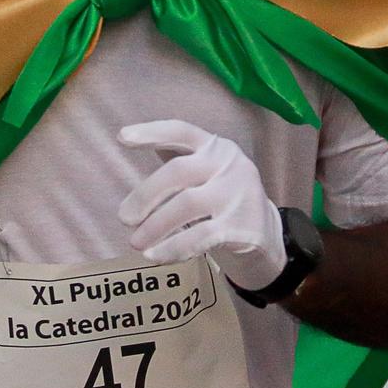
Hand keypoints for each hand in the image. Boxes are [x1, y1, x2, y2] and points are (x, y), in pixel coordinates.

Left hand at [118, 120, 285, 290]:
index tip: (122, 137)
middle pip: (179, 171)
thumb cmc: (221, 197)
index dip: (152, 132)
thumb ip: (176, 158)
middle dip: (145, 195)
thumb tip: (131, 138)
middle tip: (124, 218)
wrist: (265, 232)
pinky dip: (172, 248)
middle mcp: (228, 164)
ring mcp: (237, 194)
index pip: (182, 131)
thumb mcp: (205, 172)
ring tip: (135, 242)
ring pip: (187, 205)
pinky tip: (154, 255)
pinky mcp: (241, 226)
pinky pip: (200, 237)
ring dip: (155, 226)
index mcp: (215, 146)